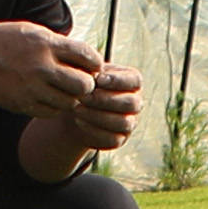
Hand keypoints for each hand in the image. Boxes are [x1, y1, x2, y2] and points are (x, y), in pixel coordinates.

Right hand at [0, 18, 115, 120]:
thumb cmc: (6, 42)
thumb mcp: (33, 32)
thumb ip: (59, 44)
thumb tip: (89, 59)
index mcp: (45, 44)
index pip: (88, 56)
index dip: (94, 62)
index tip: (89, 64)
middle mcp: (40, 67)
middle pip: (84, 85)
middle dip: (87, 84)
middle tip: (80, 81)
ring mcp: (31, 88)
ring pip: (70, 102)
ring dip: (71, 97)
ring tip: (63, 88)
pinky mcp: (23, 104)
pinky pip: (52, 112)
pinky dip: (55, 106)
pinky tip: (48, 96)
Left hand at [21, 55, 145, 171]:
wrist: (72, 107)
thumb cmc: (80, 83)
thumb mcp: (84, 71)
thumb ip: (90, 69)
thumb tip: (93, 72)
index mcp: (132, 82)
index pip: (135, 81)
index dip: (118, 81)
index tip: (97, 79)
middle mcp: (135, 102)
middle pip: (132, 103)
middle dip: (106, 100)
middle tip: (83, 97)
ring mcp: (130, 122)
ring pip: (123, 122)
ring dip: (98, 116)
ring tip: (77, 109)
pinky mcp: (119, 139)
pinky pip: (113, 139)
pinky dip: (95, 131)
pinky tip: (79, 121)